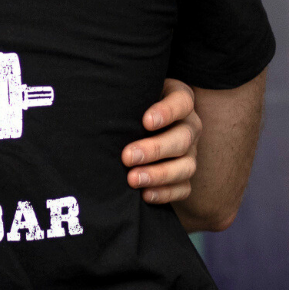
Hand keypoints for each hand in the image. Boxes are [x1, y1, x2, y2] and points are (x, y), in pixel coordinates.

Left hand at [122, 79, 200, 205]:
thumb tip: (98, 104)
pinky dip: (165, 193)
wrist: (134, 126)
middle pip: (183, 138)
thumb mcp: (132, 94)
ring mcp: (189, 153)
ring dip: (159, 175)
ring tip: (133, 179)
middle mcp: (189, 127)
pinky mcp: (184, 176)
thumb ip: (126, 98)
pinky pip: (183, 189)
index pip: (181, 103)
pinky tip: (145, 194)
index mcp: (180, 102)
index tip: (146, 121)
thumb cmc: (131, 106)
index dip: (167, 112)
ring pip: (186, 166)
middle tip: (127, 156)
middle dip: (155, 149)